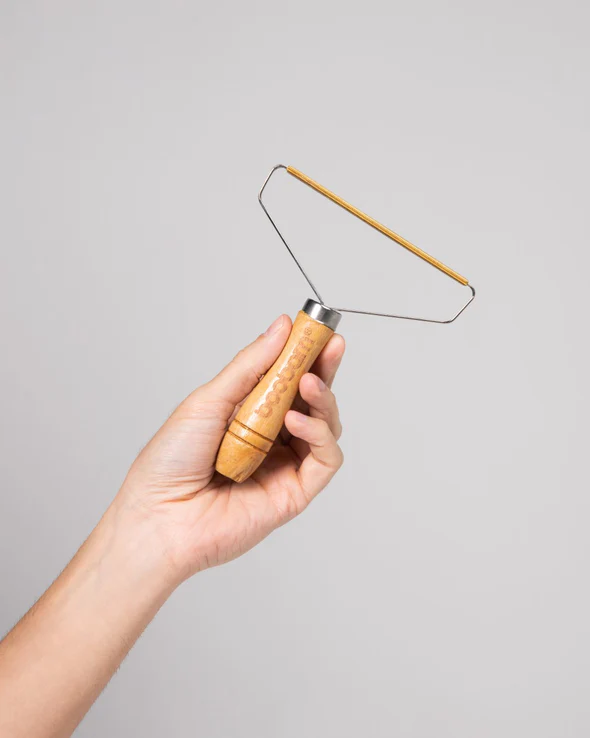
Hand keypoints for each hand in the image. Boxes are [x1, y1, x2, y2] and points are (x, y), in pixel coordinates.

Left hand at [115, 314, 344, 581]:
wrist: (158, 517)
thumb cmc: (171, 461)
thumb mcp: (209, 400)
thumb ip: (251, 365)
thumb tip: (281, 327)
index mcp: (250, 414)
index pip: (288, 379)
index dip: (307, 354)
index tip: (319, 329)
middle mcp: (271, 438)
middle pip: (312, 400)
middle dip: (325, 370)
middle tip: (331, 345)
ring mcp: (284, 466)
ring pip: (326, 427)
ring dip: (323, 400)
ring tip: (307, 383)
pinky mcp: (295, 492)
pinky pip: (325, 460)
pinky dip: (318, 435)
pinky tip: (295, 420)